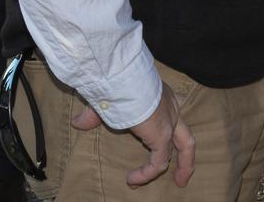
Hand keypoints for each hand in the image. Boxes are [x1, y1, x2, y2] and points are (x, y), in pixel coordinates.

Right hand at [72, 81, 194, 188]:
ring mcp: (169, 122)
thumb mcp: (106, 101)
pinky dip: (147, 174)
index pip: (170, 116)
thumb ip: (95, 115)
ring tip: (175, 183)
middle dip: (186, 157)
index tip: (152, 151)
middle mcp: (171, 109)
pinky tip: (132, 180)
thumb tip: (77, 122)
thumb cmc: (116, 84)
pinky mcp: (162, 135)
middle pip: (186, 136)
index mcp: (161, 98)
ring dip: (181, 168)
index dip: (165, 134)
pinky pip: (159, 162)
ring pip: (184, 147)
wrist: (122, 80)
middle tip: (182, 177)